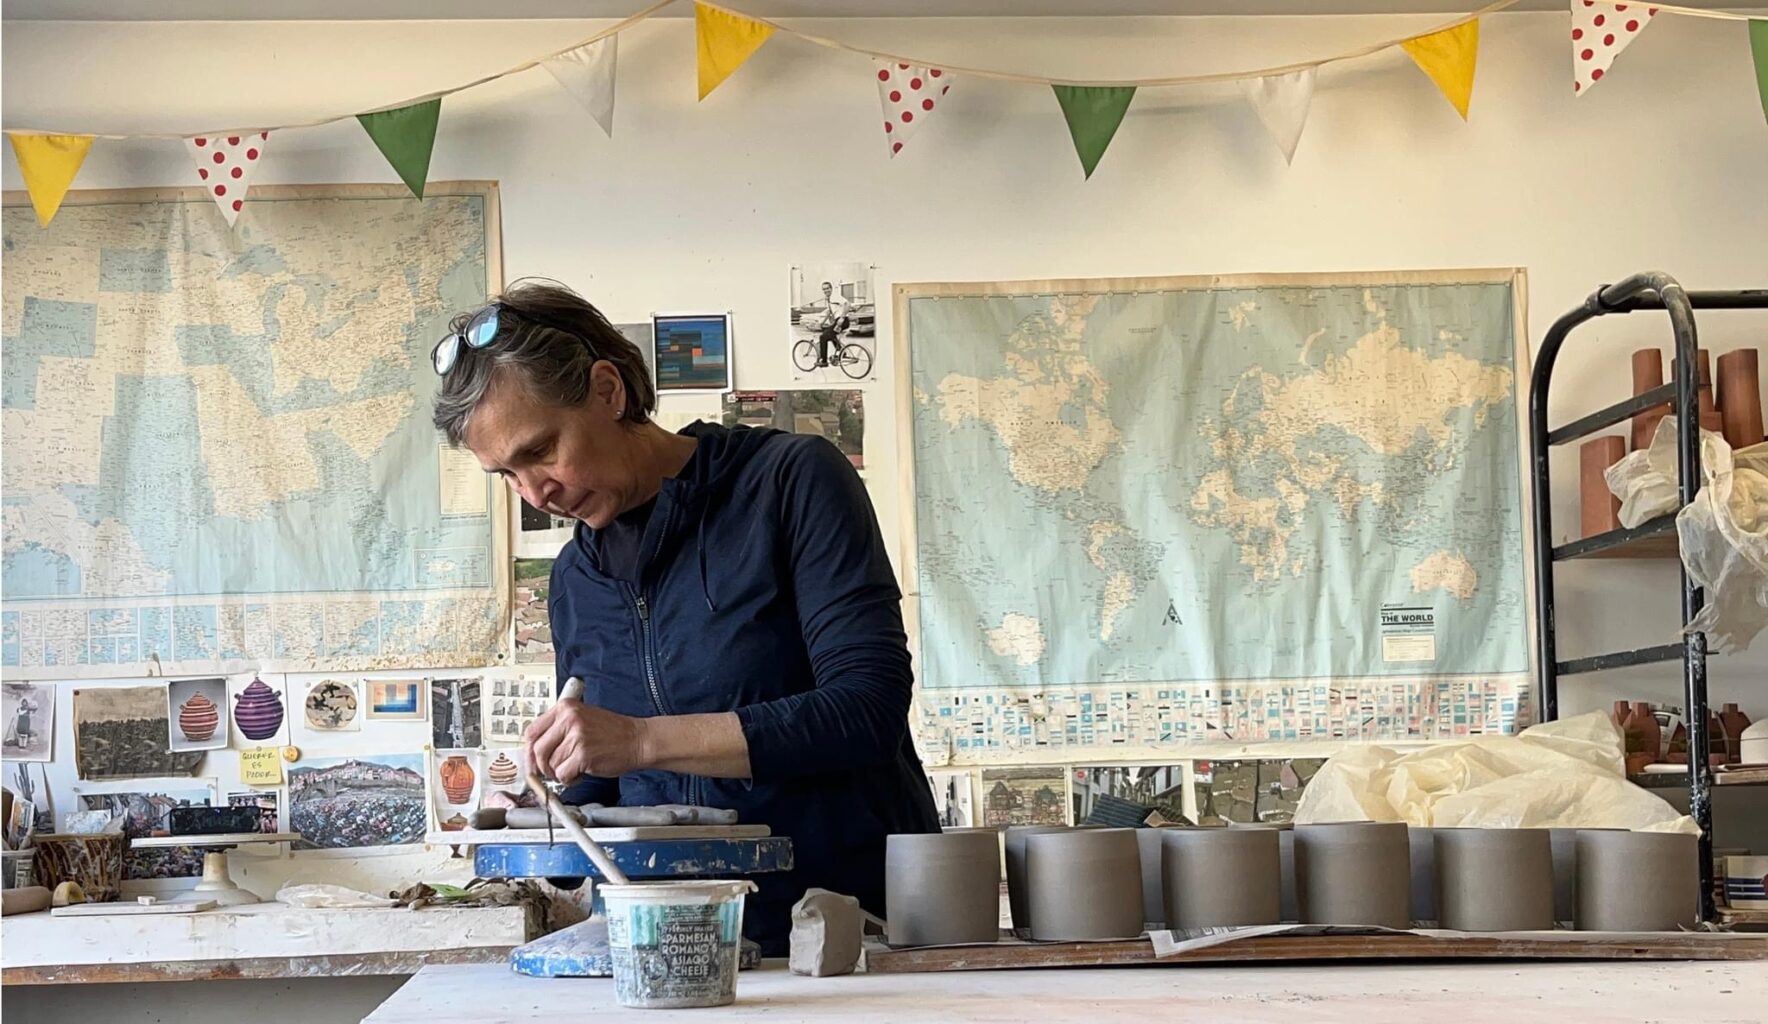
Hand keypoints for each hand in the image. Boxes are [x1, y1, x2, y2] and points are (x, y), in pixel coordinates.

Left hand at [524, 699, 648, 784]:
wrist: (637, 740)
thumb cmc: (613, 733)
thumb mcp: (582, 720)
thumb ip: (558, 730)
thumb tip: (534, 751)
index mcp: (565, 708)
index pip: (532, 731)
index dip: (529, 751)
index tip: (531, 762)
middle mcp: (569, 718)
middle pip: (537, 750)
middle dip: (542, 767)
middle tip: (551, 772)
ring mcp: (576, 736)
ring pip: (550, 765)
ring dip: (560, 773)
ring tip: (575, 768)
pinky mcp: (583, 754)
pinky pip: (563, 775)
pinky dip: (570, 780)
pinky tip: (581, 773)